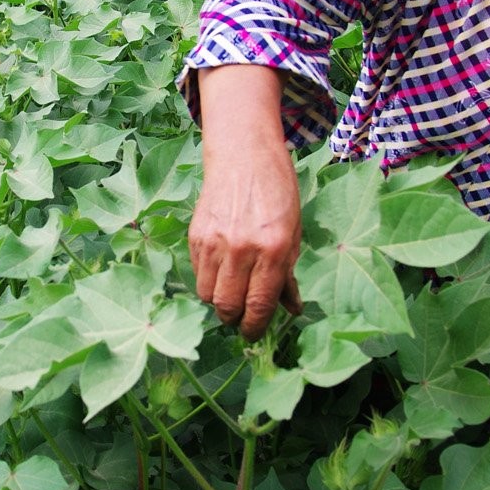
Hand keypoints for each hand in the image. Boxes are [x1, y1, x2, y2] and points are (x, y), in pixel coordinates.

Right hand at [190, 67, 303, 339]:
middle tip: (240, 317)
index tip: (254, 333)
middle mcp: (242, 249)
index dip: (255, 327)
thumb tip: (291, 309)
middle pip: (227, 306)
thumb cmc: (278, 193)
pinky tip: (219, 271)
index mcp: (273, 250)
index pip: (258, 305)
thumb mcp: (293, 234)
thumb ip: (288, 274)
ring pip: (207, 295)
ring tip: (229, 293)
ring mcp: (215, 242)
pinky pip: (197, 274)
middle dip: (234, 319)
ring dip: (218, 301)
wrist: (244, 156)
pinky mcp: (196, 235)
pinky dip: (207, 281)